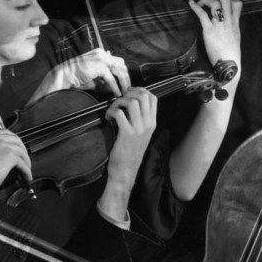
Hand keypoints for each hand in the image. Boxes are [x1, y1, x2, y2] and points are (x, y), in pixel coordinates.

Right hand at [0, 130, 31, 195]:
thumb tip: (4, 155)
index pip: (4, 134)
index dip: (13, 142)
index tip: (16, 149)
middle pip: (16, 140)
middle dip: (22, 150)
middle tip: (24, 159)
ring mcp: (2, 145)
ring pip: (21, 151)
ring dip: (26, 161)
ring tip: (26, 169)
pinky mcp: (9, 155)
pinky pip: (23, 163)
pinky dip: (26, 170)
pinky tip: (26, 176)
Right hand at [30, 48, 130, 101]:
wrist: (65, 74)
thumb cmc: (78, 77)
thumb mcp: (95, 77)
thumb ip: (105, 78)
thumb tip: (116, 85)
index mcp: (101, 54)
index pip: (118, 62)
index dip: (124, 73)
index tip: (126, 83)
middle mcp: (102, 54)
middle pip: (122, 65)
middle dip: (126, 78)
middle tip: (127, 89)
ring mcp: (101, 58)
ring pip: (119, 70)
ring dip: (123, 83)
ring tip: (124, 92)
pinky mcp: (99, 66)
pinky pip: (111, 78)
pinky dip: (115, 87)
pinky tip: (116, 93)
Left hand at [99, 88, 157, 222]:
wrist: (126, 170)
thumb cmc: (130, 152)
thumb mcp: (141, 135)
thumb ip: (140, 120)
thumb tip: (131, 103)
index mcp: (152, 123)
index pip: (152, 98)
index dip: (140, 90)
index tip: (129, 93)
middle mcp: (147, 125)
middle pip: (143, 96)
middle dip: (128, 93)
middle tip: (119, 100)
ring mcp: (138, 130)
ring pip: (132, 102)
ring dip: (119, 101)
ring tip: (113, 108)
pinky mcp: (127, 134)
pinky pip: (119, 113)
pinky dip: (111, 112)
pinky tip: (108, 117)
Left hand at [188, 0, 241, 86]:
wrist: (230, 65)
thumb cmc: (231, 55)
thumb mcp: (235, 40)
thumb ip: (231, 30)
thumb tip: (225, 29)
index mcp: (235, 24)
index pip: (237, 4)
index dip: (229, 0)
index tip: (222, 3)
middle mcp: (228, 22)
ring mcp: (219, 25)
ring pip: (214, 3)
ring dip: (205, 0)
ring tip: (200, 2)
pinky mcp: (209, 31)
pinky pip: (202, 14)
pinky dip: (195, 6)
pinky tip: (191, 3)